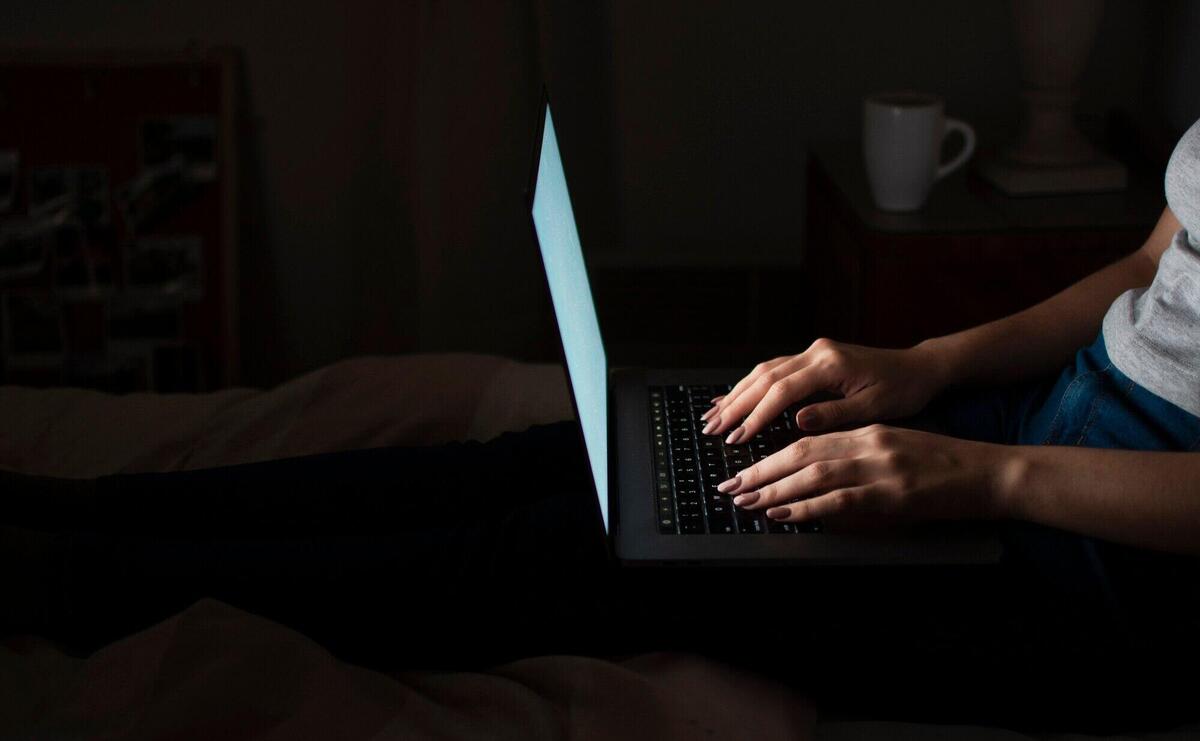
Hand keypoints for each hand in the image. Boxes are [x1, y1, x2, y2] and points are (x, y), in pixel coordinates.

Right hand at [701, 338, 946, 443]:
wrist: (920, 368)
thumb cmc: (903, 390)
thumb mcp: (875, 409)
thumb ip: (835, 414)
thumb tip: (798, 422)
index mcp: (831, 364)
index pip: (782, 391)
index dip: (757, 415)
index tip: (737, 437)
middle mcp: (817, 352)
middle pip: (765, 377)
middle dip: (736, 404)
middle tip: (712, 428)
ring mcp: (813, 351)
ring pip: (764, 370)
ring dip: (737, 393)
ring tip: (714, 416)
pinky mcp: (813, 356)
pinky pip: (774, 369)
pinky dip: (751, 385)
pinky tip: (734, 397)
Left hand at [716, 425, 1011, 525]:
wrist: (991, 473)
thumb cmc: (945, 465)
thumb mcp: (895, 448)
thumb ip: (856, 455)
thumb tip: (815, 474)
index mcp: (868, 430)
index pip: (808, 437)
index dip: (771, 451)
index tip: (744, 464)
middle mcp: (869, 443)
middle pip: (801, 452)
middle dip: (760, 469)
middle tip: (729, 485)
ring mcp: (880, 468)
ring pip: (813, 474)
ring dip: (772, 489)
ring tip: (743, 500)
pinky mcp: (892, 494)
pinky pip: (838, 501)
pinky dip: (805, 507)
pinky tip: (781, 513)